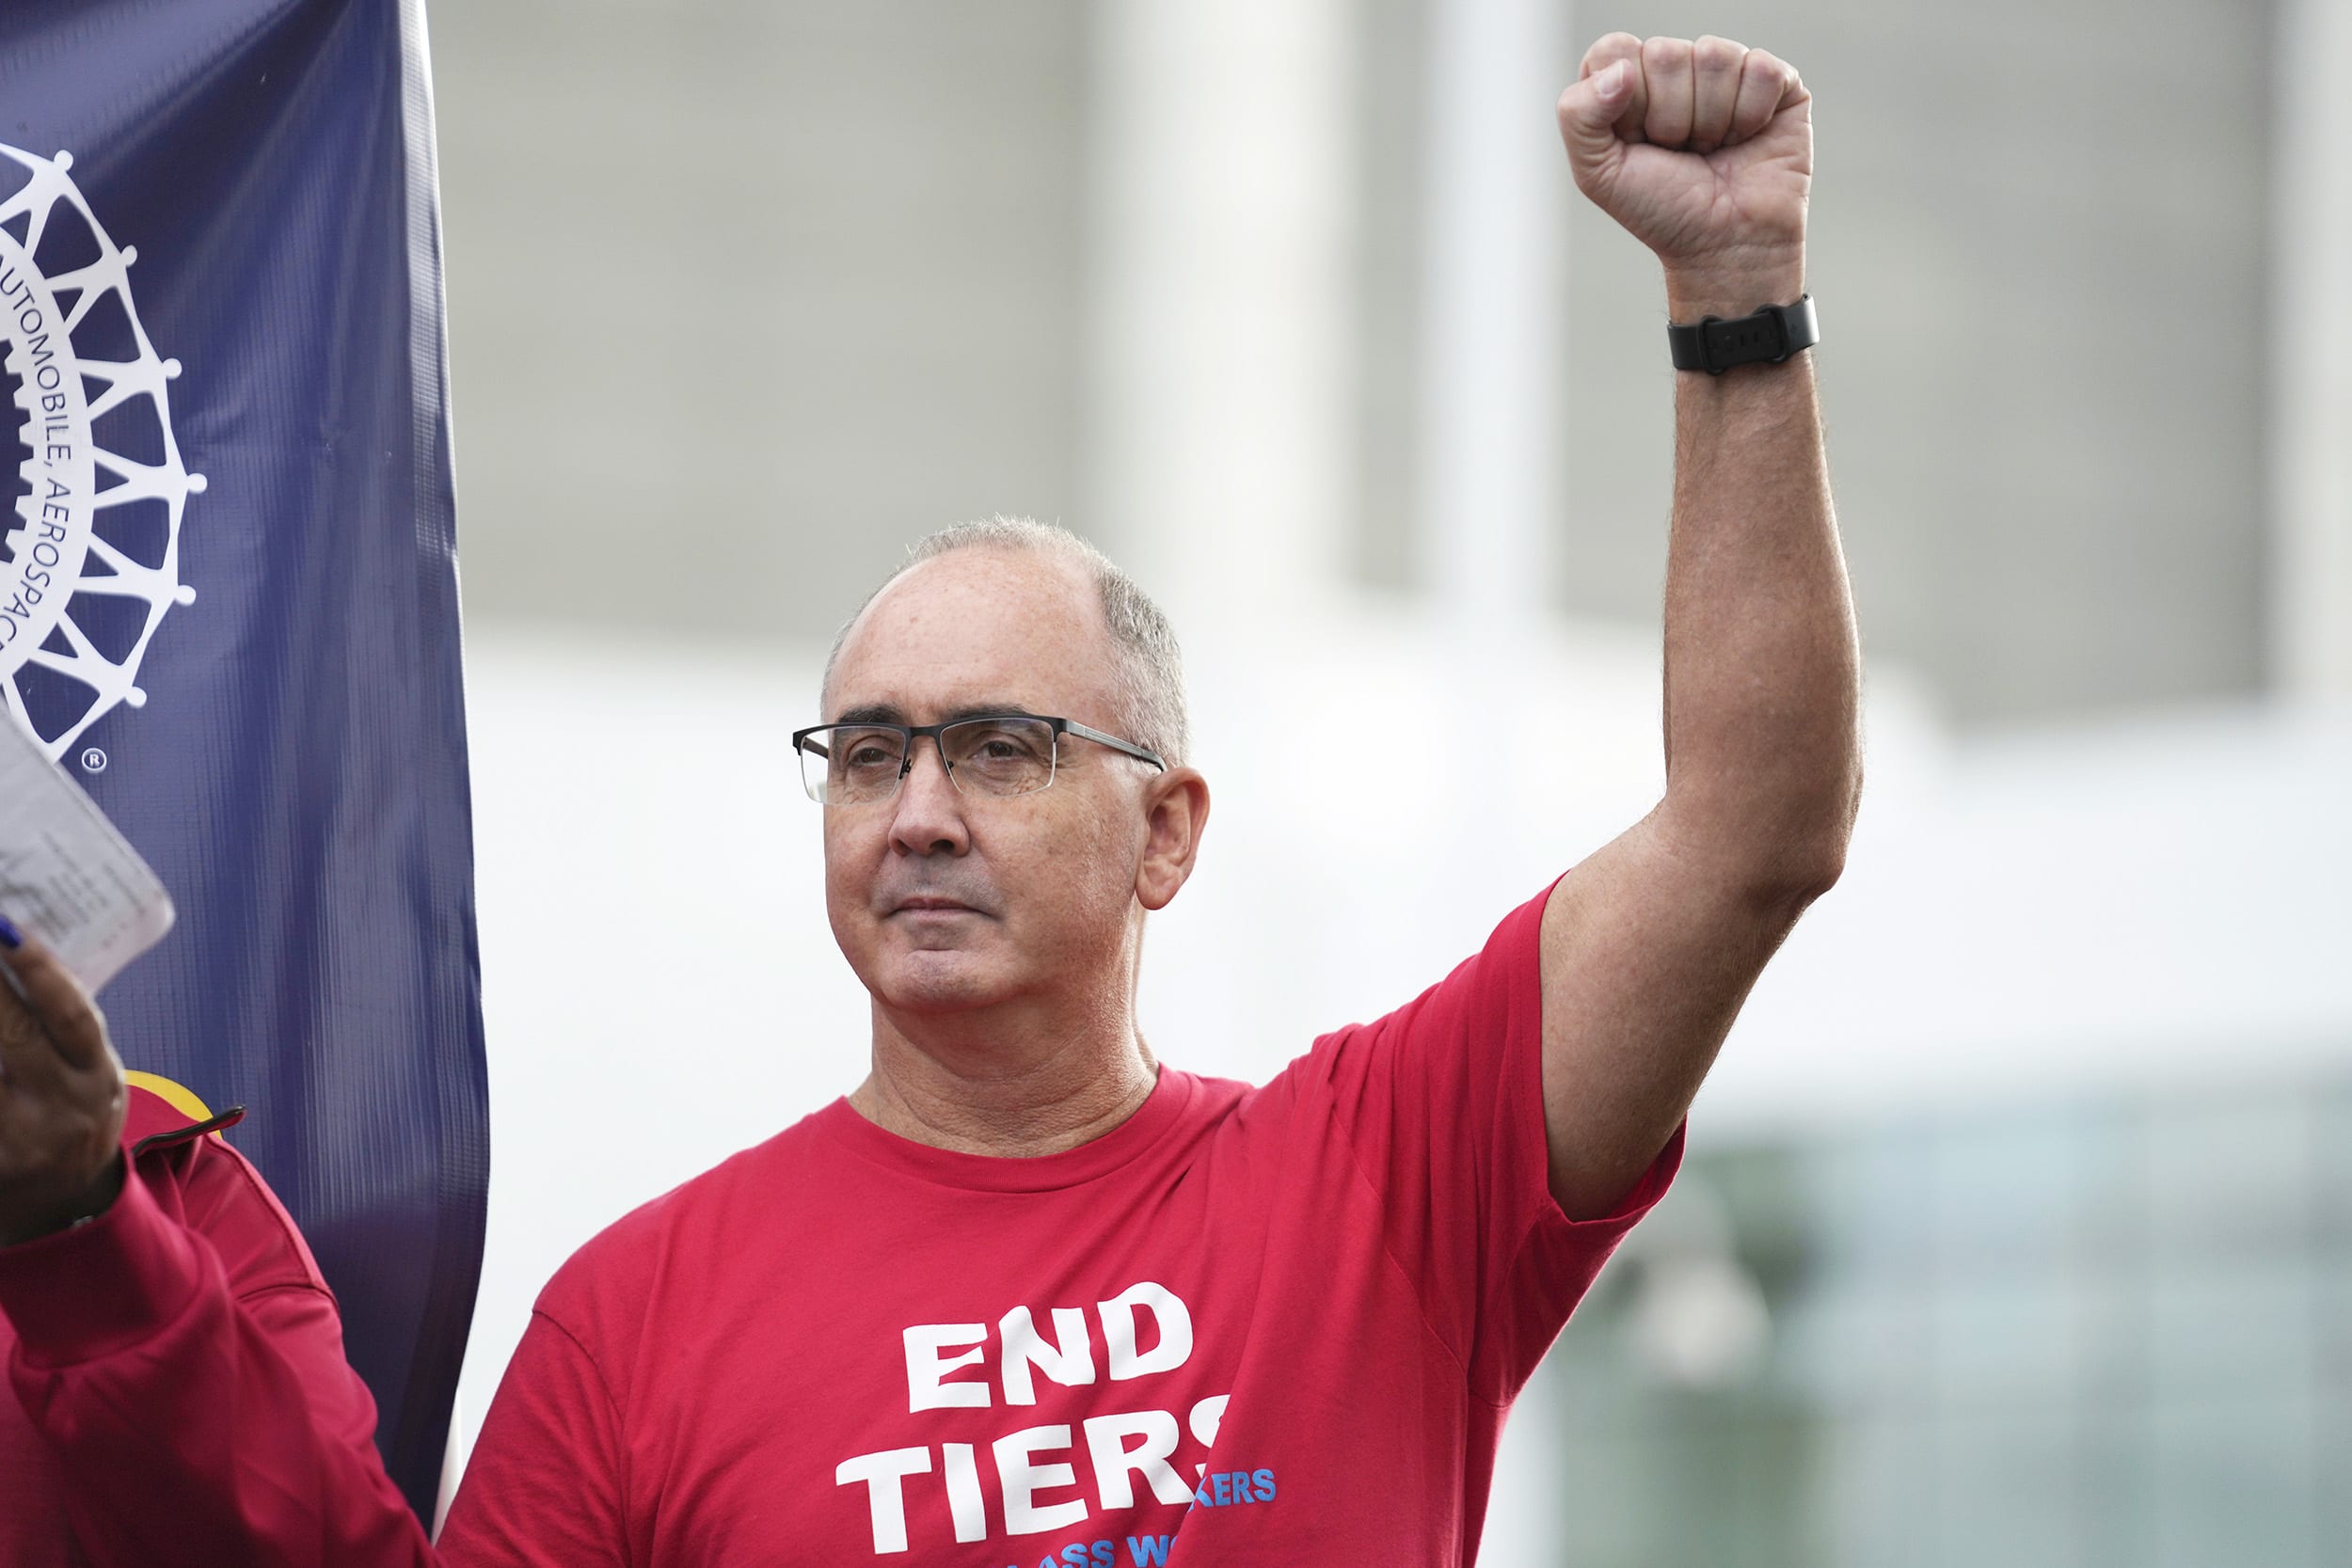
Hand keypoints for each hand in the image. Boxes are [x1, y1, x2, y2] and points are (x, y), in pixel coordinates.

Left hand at [0, 927, 126, 1245]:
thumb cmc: (69, 1117)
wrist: (59, 1207)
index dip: (42, 970)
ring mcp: (19, 1139)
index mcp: (97, 1077)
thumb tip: (14, 947)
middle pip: (14, 1035)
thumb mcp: (87, 1074)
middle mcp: (65, 1107)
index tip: (9, 926)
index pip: (73, 1015)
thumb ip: (59, 1030)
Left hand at [1556, 34, 1810, 313]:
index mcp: (1628, 81)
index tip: (1637, 142)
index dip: (1626, 102)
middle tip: (1679, 152)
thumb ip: (1578, 115)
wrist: (1723, 245)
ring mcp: (1726, 70)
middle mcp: (1676, 67)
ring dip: (1710, 121)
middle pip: (1664, 53)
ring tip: (1711, 148)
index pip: (1615, 50)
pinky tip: (1745, 139)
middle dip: (1669, 118)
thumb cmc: (1661, 210)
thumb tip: (1621, 71)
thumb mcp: (1598, 173)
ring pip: (1713, 57)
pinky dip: (1750, 116)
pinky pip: (1759, 70)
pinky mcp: (1774, 80)